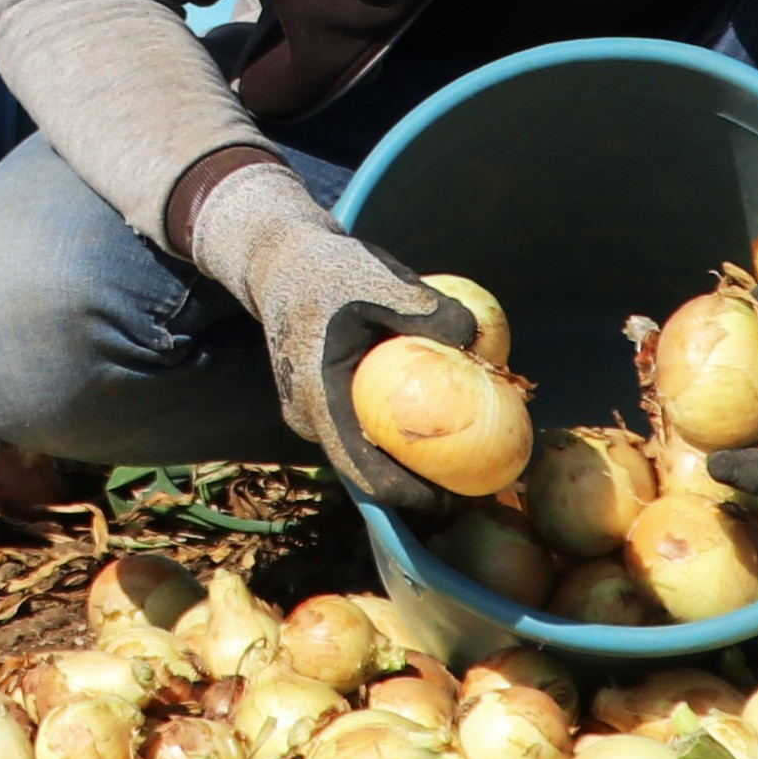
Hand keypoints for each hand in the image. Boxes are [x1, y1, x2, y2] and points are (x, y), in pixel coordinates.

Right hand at [208, 178, 456, 517]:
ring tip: (457, 451)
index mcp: (318, 397)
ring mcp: (310, 410)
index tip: (449, 499)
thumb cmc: (326, 269)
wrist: (279, 259)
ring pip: (361, 446)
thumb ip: (424, 308)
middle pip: (364, 467)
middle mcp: (309, 416)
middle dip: (413, 478)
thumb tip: (478, 341)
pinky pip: (357, 423)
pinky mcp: (318, 398)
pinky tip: (431, 413)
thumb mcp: (376, 278)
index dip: (405, 495)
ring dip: (403, 453)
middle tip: (467, 479)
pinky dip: (392, 427)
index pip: (361, 471)